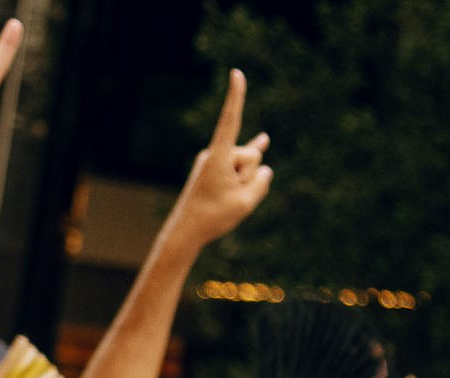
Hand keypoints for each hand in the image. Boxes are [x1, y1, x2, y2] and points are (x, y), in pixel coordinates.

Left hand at [160, 70, 272, 251]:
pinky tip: (263, 139)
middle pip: (252, 156)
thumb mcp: (247, 202)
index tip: (236, 73)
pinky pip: (241, 160)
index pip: (230, 120)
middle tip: (225, 197)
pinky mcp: (219, 169)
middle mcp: (215, 153)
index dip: (235, 96)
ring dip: (243, 184)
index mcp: (218, 156)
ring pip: (248, 166)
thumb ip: (263, 181)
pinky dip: (252, 152)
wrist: (186, 232)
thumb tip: (264, 170)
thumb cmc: (213, 217)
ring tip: (222, 199)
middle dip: (248, 177)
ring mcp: (217, 161)